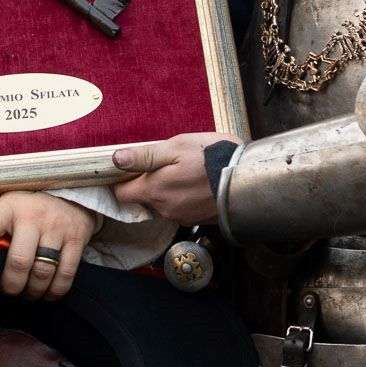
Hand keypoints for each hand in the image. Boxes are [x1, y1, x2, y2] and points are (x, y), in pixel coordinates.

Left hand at [0, 192, 99, 300]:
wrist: (69, 196)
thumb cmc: (27, 210)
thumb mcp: (7, 209)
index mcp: (9, 207)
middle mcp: (33, 216)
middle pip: (20, 260)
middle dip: (11, 285)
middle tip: (7, 291)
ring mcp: (57, 228)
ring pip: (43, 271)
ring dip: (32, 291)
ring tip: (27, 295)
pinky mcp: (76, 240)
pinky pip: (66, 274)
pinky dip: (54, 291)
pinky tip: (47, 294)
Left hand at [111, 133, 232, 224]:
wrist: (249, 180)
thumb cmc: (212, 158)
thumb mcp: (176, 147)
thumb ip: (145, 156)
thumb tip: (115, 160)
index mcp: (154, 191)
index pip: (121, 194)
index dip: (121, 180)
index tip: (129, 167)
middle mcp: (165, 209)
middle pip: (142, 199)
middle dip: (146, 183)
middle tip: (162, 162)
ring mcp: (182, 217)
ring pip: (162, 204)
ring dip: (166, 190)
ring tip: (182, 170)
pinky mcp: (198, 219)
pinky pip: (180, 208)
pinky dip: (182, 196)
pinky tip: (195, 182)